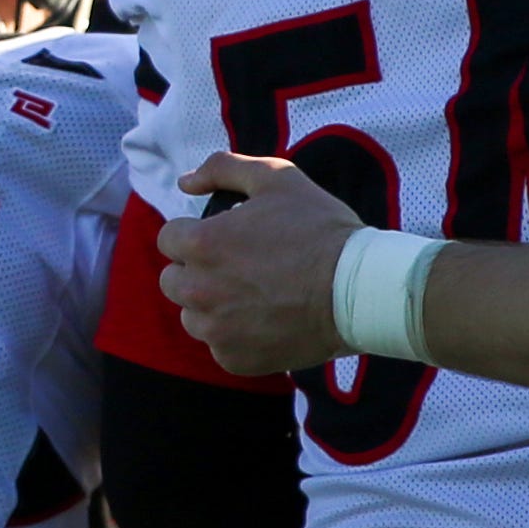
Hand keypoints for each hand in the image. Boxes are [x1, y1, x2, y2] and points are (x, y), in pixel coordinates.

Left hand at [161, 157, 358, 377]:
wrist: (360, 289)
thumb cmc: (320, 229)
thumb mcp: (276, 177)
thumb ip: (223, 168)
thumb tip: (185, 181)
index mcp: (201, 245)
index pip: (168, 240)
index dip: (194, 235)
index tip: (222, 239)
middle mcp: (199, 291)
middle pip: (173, 281)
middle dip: (196, 272)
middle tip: (236, 267)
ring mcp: (216, 330)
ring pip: (192, 316)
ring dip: (211, 306)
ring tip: (252, 296)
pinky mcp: (234, 359)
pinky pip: (220, 346)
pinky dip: (236, 337)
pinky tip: (266, 321)